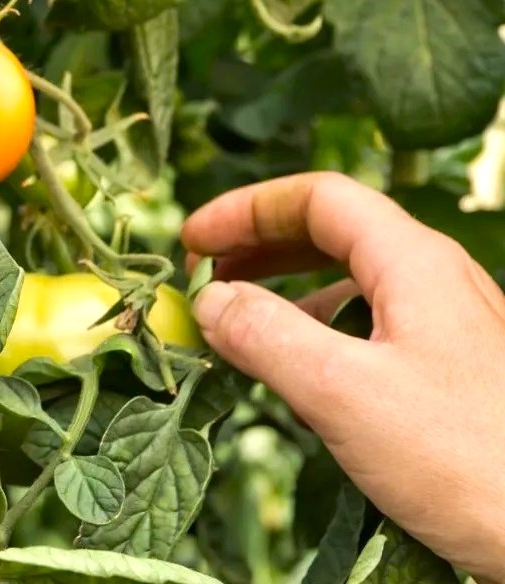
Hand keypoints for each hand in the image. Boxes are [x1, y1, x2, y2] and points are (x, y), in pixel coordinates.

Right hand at [181, 171, 504, 582]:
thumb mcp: (344, 394)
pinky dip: (318, 332)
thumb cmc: (467, 460)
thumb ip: (268, 337)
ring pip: (353, 280)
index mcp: (414, 264)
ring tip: (236, 326)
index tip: (191, 242)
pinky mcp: (452, 370)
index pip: (319, 198)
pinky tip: (296, 374)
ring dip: (286, 292)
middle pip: (334, 230)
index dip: (246, 209)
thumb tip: (210, 302)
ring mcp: (448, 325)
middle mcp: (435, 280)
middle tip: (203, 275)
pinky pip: (371, 326)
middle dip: (260, 245)